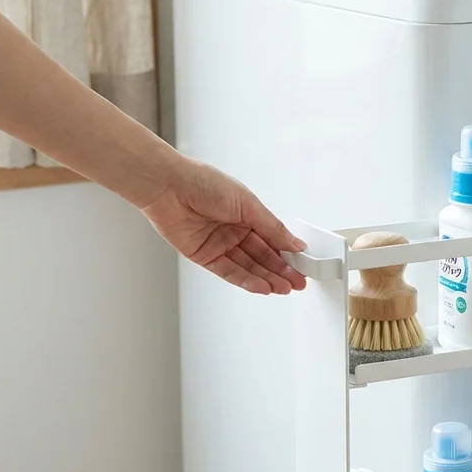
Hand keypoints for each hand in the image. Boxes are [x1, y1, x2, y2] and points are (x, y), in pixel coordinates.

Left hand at [140, 159, 307, 294]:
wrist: (169, 187)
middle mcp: (233, 230)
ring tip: (284, 288)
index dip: (288, 253)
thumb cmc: (204, 183)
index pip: (272, 239)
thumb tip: (295, 243)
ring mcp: (219, 244)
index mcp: (247, 214)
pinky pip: (229, 272)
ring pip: (248, 267)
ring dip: (266, 278)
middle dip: (281, 271)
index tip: (302, 266)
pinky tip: (262, 286)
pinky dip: (246, 280)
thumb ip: (273, 228)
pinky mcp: (204, 256)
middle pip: (262, 256)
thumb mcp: (248, 204)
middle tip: (297, 283)